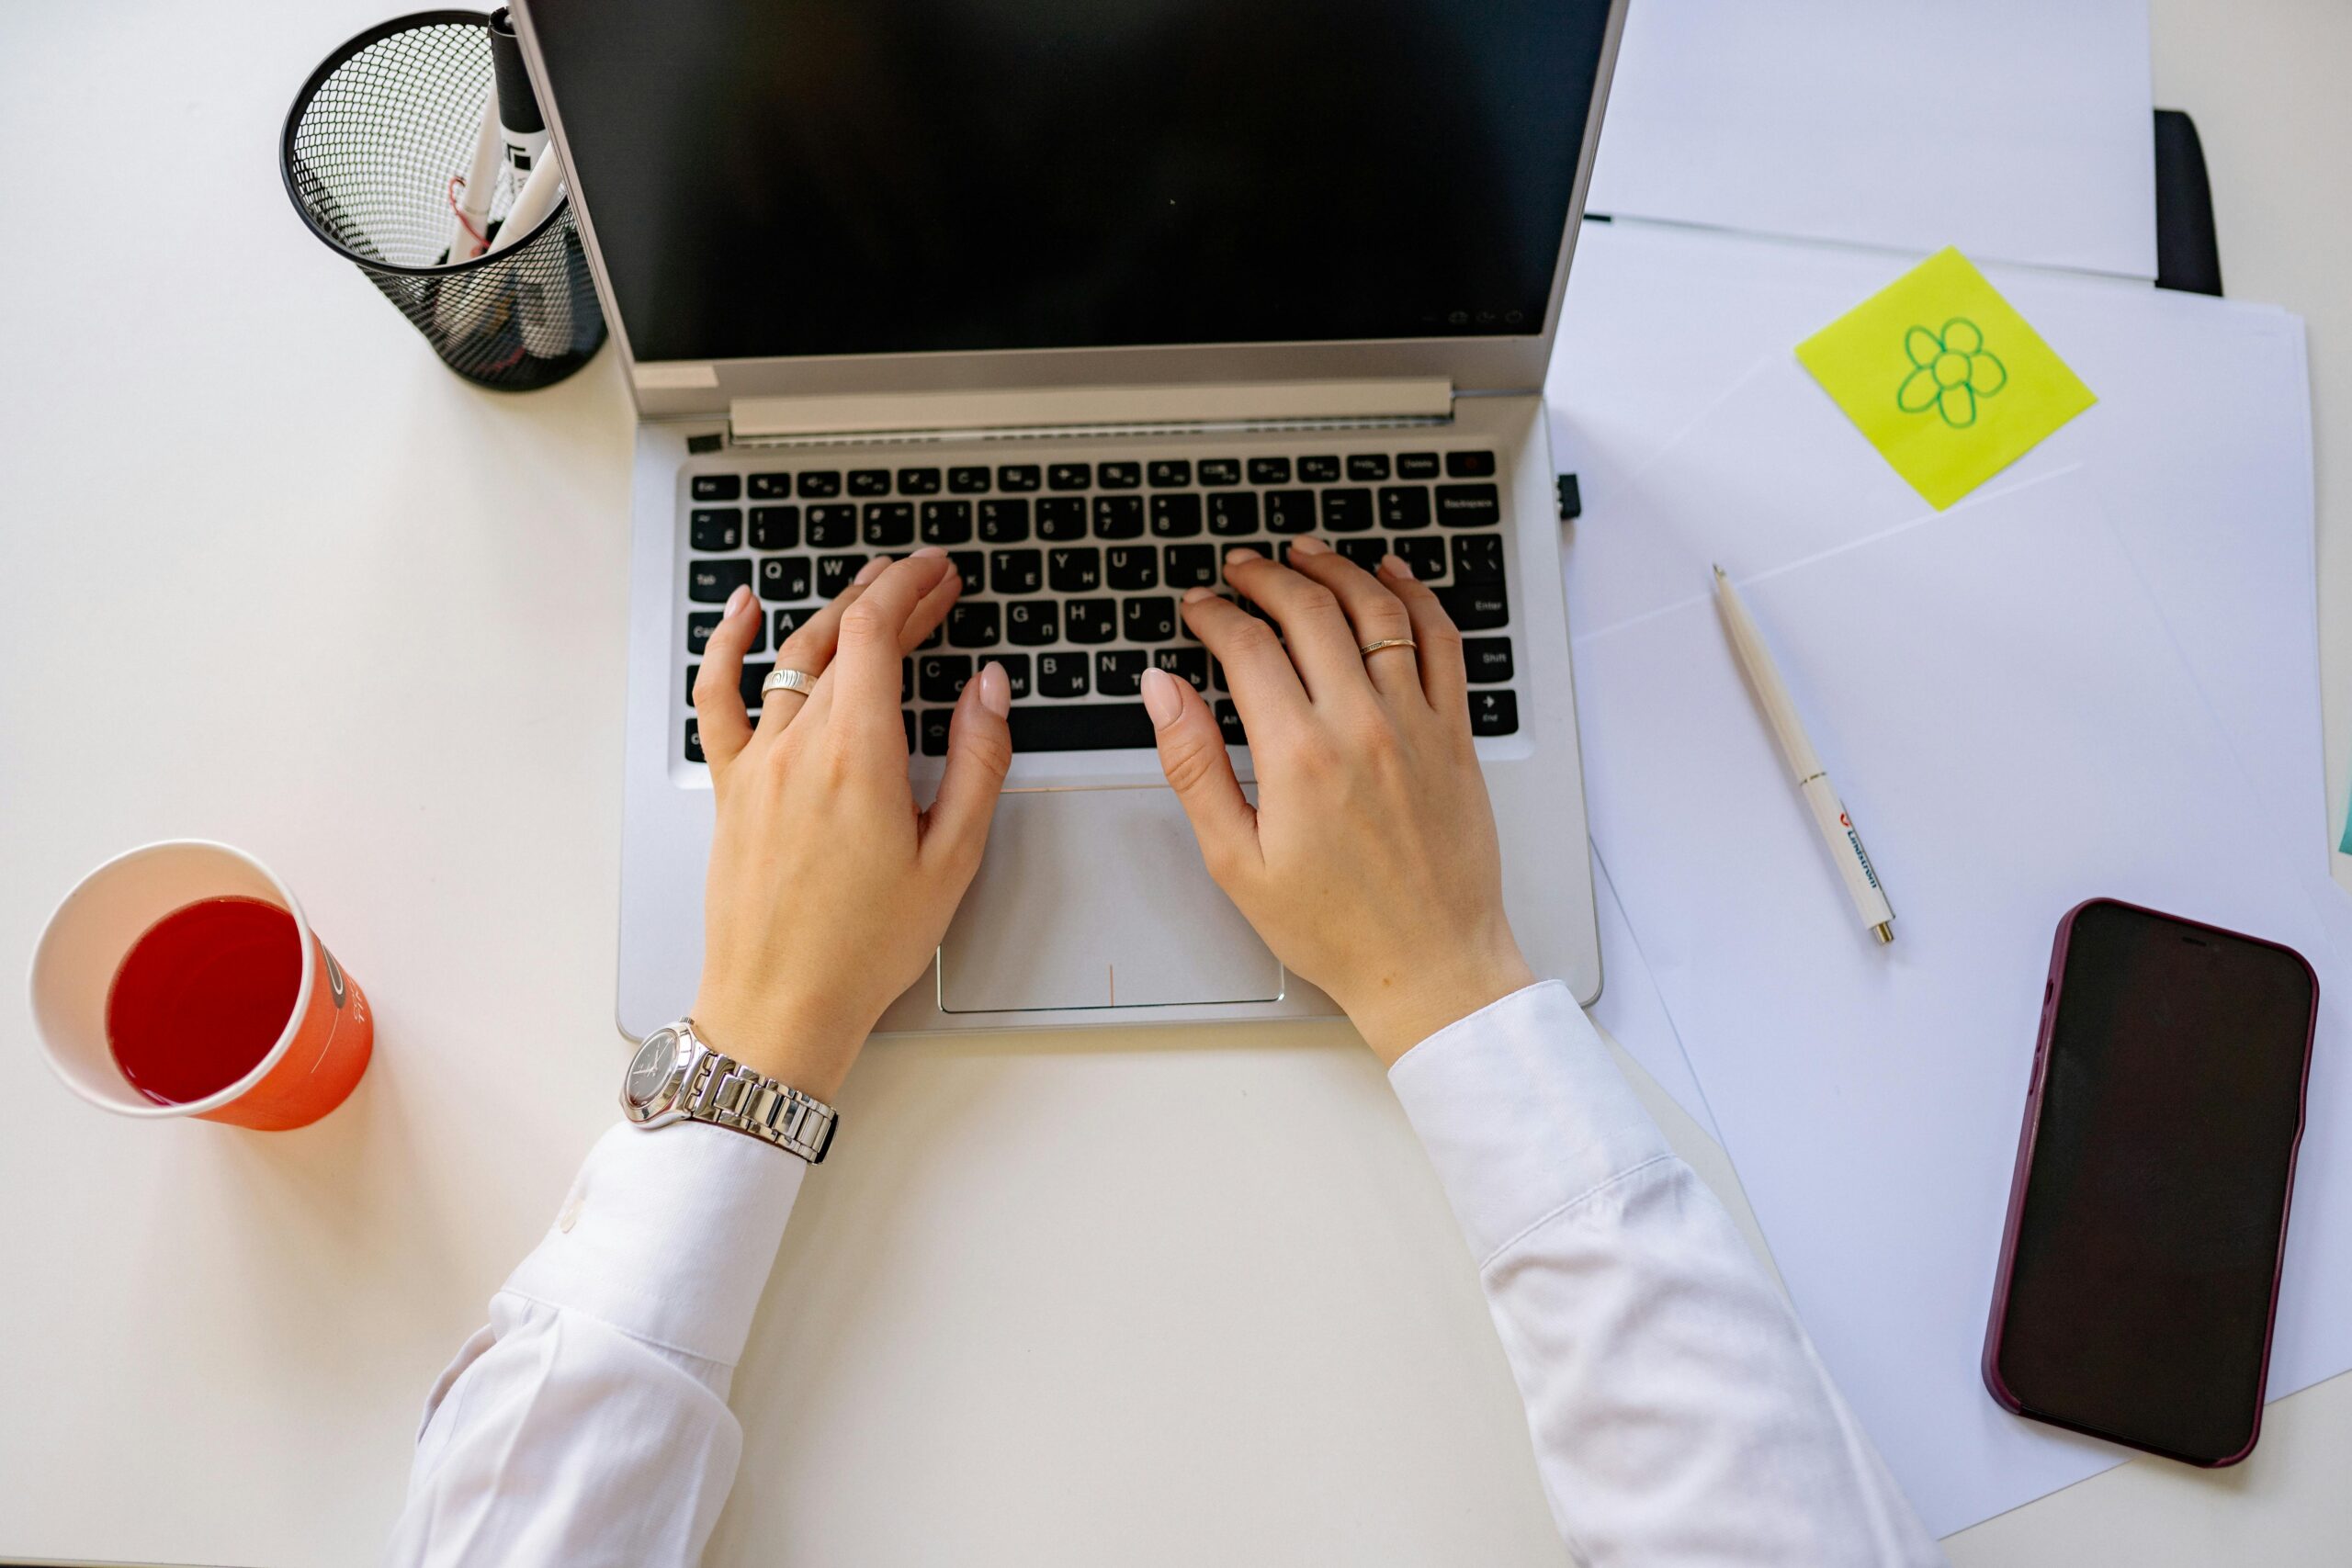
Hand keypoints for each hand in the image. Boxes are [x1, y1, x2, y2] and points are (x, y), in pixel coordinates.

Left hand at [689, 550, 1011, 1097]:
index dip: (911, 589)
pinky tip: (744, 611)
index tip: (939, 573)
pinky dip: (728, 645)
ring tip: (869, 589)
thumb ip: (976, 763)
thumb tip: (987, 690)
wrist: (781, 1005)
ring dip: (835, 614)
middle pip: (843, 639)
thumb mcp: (950, 859)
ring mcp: (757, 764)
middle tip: (927, 580)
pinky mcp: (730, 788)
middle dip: (890, 597)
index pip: (878, 636)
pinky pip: (718, 698)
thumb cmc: (864, 948)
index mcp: (857, 757)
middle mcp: (799, 747)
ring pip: (793, 660)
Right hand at [1141, 539, 1533, 1063]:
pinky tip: (1393, 577)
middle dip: (1266, 578)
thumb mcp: (1236, 861)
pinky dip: (1416, 598)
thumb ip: (1194, 766)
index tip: (1196, 607)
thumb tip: (1162, 692)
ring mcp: (1416, 724)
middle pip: (1310, 613)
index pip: (1247, 649)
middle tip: (1241, 569)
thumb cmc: (1336, 928)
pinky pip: (1442, 643)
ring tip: (1305, 554)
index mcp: (1299, 757)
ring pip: (1377, 612)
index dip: (1213, 615)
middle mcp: (1362, 727)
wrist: (1430, 965)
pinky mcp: (1455, 735)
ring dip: (1337, 571)